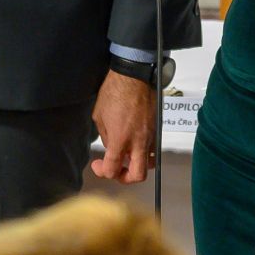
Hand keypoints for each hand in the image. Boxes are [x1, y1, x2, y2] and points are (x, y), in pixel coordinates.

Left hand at [92, 69, 156, 183]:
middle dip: (125, 178)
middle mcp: (138, 142)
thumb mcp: (99, 117)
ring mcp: (150, 136)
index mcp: (120, 140)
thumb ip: (105, 137)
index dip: (102, 171)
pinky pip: (153, 149)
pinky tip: (135, 144)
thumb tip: (110, 145)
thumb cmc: (115, 92)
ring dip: (137, 165)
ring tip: (126, 157)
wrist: (134, 76)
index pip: (112, 169)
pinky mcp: (156, 130)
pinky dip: (144, 152)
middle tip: (116, 170)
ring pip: (149, 164)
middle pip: (137, 176)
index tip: (98, 164)